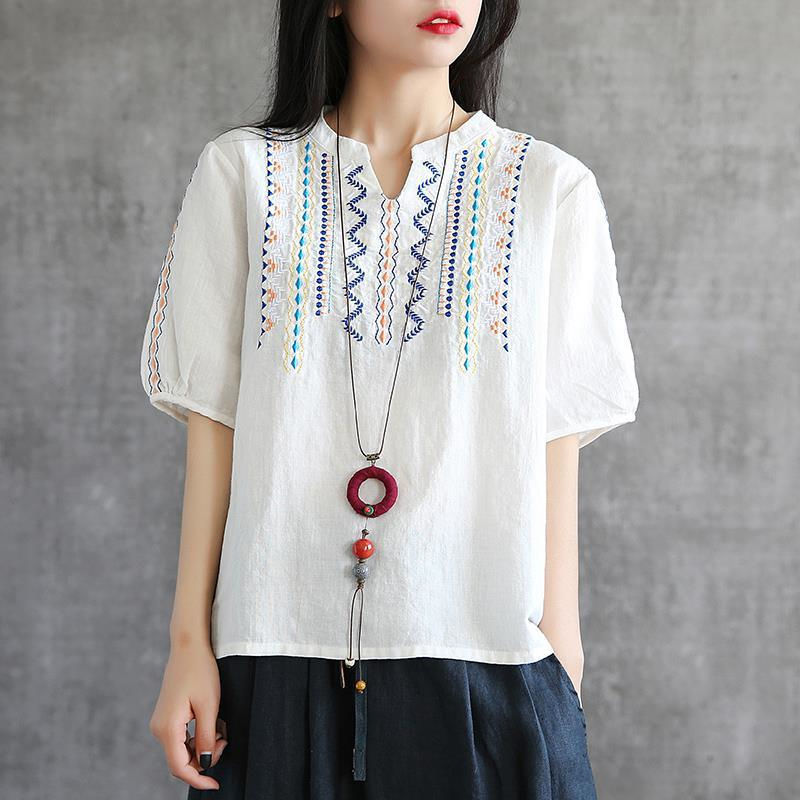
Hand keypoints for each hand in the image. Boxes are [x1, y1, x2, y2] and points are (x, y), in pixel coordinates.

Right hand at [148, 641, 227, 789]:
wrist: (189, 646)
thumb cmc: (200, 671)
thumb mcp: (209, 706)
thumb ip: (206, 737)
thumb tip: (205, 762)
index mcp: (167, 728)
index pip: (180, 767)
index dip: (198, 779)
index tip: (215, 784)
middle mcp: (159, 728)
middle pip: (180, 761)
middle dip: (203, 760)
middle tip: (225, 742)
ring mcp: (161, 722)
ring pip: (181, 750)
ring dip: (201, 749)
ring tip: (221, 732)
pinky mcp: (167, 716)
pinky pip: (180, 738)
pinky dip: (196, 739)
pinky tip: (211, 727)